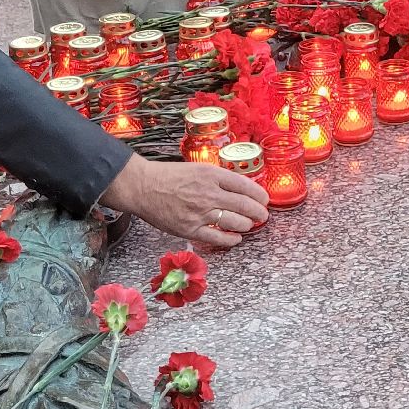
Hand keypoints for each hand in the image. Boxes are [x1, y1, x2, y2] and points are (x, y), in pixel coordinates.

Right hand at [99, 155, 269, 249]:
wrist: (144, 187)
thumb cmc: (169, 176)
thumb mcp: (198, 169)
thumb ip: (218, 178)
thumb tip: (240, 188)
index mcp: (212, 175)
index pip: (246, 186)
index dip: (260, 195)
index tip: (264, 199)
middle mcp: (209, 194)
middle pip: (245, 205)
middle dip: (259, 212)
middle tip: (263, 215)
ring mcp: (201, 213)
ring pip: (236, 222)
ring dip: (247, 225)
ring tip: (249, 225)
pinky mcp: (191, 229)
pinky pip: (217, 238)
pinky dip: (231, 239)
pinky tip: (236, 238)